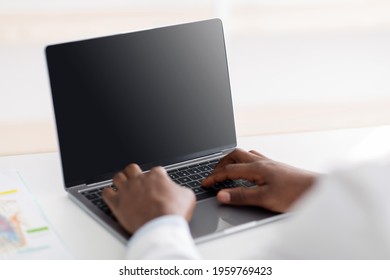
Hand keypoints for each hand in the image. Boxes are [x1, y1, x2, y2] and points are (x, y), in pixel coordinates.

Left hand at [102, 164, 195, 233]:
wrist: (161, 226)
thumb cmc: (174, 211)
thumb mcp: (187, 197)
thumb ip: (181, 190)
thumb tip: (180, 191)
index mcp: (156, 176)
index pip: (155, 170)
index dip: (157, 177)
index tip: (158, 185)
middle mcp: (139, 179)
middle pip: (132, 168)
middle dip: (134, 173)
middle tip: (137, 182)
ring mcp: (126, 190)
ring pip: (117, 177)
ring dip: (120, 181)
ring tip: (123, 188)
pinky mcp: (116, 203)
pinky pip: (105, 192)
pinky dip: (108, 194)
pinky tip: (112, 197)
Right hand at [202, 149, 317, 212]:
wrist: (316, 189)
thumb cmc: (294, 194)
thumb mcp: (265, 198)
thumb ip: (241, 196)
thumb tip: (221, 194)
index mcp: (257, 168)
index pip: (229, 170)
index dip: (214, 177)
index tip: (205, 183)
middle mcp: (262, 162)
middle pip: (235, 155)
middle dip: (221, 163)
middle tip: (213, 173)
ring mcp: (270, 163)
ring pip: (245, 155)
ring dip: (232, 160)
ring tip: (226, 169)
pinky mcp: (276, 167)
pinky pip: (255, 158)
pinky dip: (244, 162)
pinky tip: (248, 170)